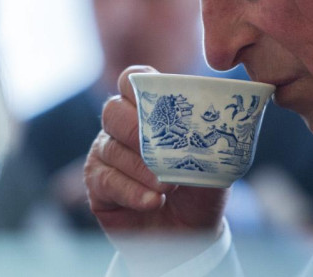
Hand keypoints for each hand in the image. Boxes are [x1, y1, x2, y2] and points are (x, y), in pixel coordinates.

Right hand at [84, 65, 228, 269]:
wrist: (189, 233)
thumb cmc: (199, 189)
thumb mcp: (213, 162)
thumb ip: (208, 139)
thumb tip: (216, 122)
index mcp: (149, 110)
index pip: (133, 80)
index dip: (140, 85)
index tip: (163, 105)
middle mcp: (122, 127)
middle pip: (113, 110)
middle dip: (139, 131)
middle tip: (165, 154)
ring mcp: (105, 153)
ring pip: (111, 148)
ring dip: (142, 169)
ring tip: (168, 188)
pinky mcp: (96, 183)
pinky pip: (106, 179)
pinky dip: (132, 191)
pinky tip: (153, 202)